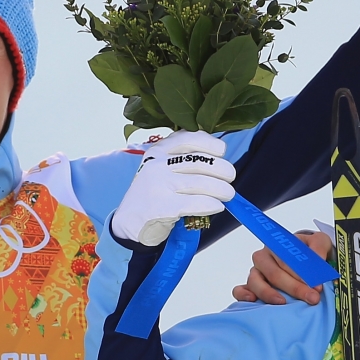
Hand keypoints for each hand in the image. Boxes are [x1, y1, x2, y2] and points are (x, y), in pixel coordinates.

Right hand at [111, 130, 235, 246]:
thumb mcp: (161, 167)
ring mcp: (159, 185)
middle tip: (230, 177)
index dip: (211, 144)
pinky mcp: (163, 207)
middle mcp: (157, 164)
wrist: (129, 221)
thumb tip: (218, 157)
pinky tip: (217, 206)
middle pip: (200, 162)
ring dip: (221, 189)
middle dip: (222, 169)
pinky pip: (195, 203)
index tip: (221, 152)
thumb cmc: (154, 192)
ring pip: (200, 183)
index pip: (189, 138)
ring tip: (228, 194)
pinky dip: (211, 204)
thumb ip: (183, 157)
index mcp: (159, 150)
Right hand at [233, 228, 332, 304]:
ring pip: (256, 282)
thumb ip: (319, 248)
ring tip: (283, 303)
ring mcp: (256, 272)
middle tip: (311, 298)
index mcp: (278, 245)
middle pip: (274, 274)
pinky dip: (243, 295)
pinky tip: (253, 301)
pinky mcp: (250, 286)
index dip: (302, 274)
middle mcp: (264, 258)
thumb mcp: (319, 243)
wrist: (304, 258)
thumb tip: (317, 261)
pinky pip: (240, 289)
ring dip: (270, 294)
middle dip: (294, 288)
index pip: (287, 260)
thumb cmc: (309, 251)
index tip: (317, 286)